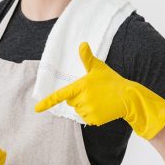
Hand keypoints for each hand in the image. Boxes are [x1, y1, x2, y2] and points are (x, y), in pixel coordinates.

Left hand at [34, 42, 164, 139]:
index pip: (60, 95)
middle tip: (93, 92)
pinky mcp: (94, 120)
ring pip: (78, 110)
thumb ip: (87, 58)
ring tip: (99, 99)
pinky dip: (92, 114)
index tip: (36, 108)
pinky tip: (102, 107)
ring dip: (85, 106)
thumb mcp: (99, 68)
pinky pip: (86, 118)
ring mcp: (88, 110)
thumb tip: (82, 44)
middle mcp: (83, 99)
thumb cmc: (112, 81)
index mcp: (81, 86)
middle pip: (70, 101)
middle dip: (77, 97)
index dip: (47, 102)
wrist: (128, 97)